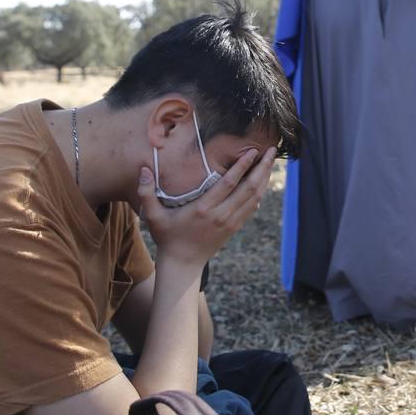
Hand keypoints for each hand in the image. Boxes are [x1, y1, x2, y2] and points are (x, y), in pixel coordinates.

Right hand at [138, 147, 275, 266]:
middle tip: (272, 151)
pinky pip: (252, 207)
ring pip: (255, 197)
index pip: (228, 184)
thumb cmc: (167, 237)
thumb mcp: (152, 216)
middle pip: (249, 188)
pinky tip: (263, 181)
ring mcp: (230, 222)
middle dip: (262, 168)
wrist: (182, 264)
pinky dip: (260, 192)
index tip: (253, 151)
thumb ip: (145, 192)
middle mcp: (221, 215)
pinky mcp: (235, 227)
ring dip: (265, 178)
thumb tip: (142, 169)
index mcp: (204, 209)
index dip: (243, 166)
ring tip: (271, 161)